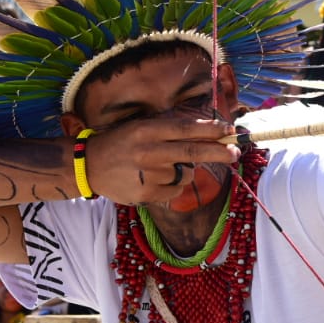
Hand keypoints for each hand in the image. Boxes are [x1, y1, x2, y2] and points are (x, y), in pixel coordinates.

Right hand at [83, 117, 240, 204]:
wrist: (88, 166)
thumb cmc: (120, 143)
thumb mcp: (140, 128)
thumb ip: (170, 131)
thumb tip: (209, 135)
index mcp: (147, 130)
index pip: (185, 129)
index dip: (210, 130)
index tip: (229, 130)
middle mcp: (148, 151)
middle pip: (192, 152)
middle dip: (218, 152)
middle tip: (235, 152)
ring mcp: (148, 174)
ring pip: (185, 175)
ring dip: (184, 172)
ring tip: (162, 167)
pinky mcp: (146, 194)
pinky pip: (175, 192)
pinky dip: (172, 187)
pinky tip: (153, 181)